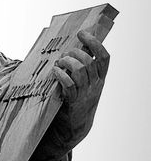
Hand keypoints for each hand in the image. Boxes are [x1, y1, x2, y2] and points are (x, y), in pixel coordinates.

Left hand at [51, 30, 109, 150]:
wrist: (74, 126)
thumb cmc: (77, 100)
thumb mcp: (85, 84)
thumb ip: (82, 68)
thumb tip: (73, 47)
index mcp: (100, 78)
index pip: (104, 57)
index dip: (94, 43)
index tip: (82, 34)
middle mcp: (95, 85)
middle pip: (89, 62)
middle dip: (74, 53)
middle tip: (65, 55)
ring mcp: (85, 94)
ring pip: (80, 71)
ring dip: (67, 62)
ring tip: (59, 63)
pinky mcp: (73, 101)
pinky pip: (69, 84)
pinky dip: (60, 74)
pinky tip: (55, 71)